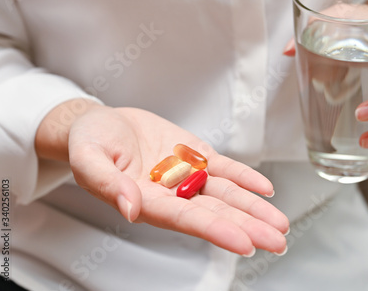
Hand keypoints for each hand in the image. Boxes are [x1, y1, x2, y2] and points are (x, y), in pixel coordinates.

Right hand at [36, 101, 288, 255]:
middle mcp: (172, 194)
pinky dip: (244, 178)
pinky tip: (264, 189)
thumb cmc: (90, 141)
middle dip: (247, 227)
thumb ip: (106, 182)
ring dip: (253, 208)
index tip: (244, 243)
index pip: (186, 220)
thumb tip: (129, 206)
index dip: (216, 231)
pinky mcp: (195, 156)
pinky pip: (224, 168)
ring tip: (279, 223)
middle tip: (276, 241)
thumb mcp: (88, 157)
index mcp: (147, 201)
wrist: (104, 123)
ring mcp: (187, 175)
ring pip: (226, 194)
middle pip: (215, 213)